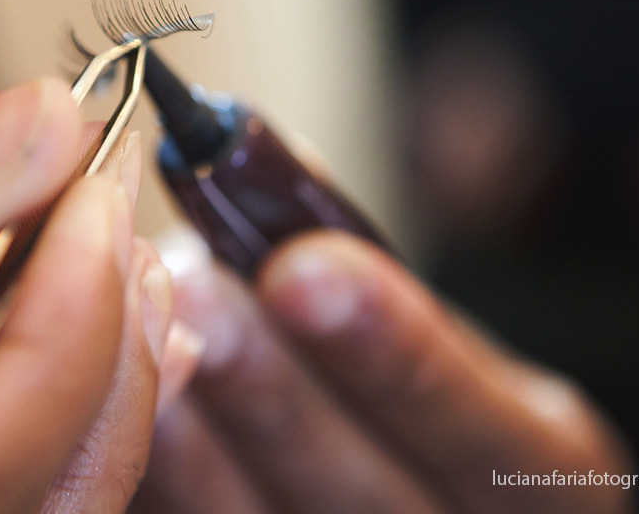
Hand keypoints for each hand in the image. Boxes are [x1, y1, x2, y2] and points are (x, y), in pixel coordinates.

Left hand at [131, 231, 636, 513]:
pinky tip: (115, 398)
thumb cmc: (382, 361)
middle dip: (275, 391)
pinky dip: (157, 467)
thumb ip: (353, 255)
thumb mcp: (409, 311)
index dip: (401, 356)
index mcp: (523, 469)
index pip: (491, 439)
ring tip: (143, 329)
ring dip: (197, 431)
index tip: (304, 266)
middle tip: (197, 292)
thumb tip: (261, 157)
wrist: (363, 454)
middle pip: (370, 498)